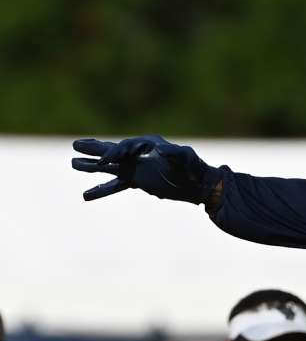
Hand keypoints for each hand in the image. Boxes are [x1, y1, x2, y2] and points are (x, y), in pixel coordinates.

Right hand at [72, 135, 217, 203]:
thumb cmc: (194, 167)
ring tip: (73, 164)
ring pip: (110, 167)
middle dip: (95, 149)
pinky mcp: (137, 180)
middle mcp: (140, 154)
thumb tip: (163, 150)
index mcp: (149, 144)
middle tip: (75, 145)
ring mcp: (136, 168)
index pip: (127, 146)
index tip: (105, 162)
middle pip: (113, 150)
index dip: (115, 153)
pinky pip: (116, 185)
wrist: (198, 183)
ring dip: (92, 166)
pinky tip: (86, 195)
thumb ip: (176, 153)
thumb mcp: (187, 158)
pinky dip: (102, 190)